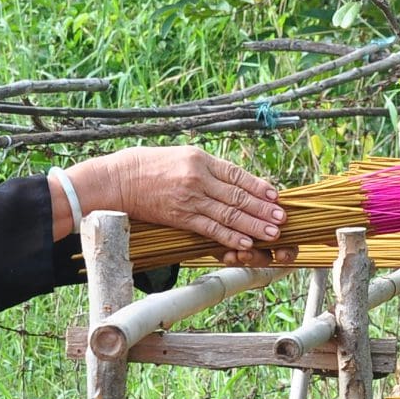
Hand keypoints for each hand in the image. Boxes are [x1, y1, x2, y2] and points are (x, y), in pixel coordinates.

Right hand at [55, 146, 285, 250]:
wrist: (117, 180)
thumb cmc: (147, 166)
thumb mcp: (180, 156)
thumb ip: (206, 168)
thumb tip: (231, 181)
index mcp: (200, 159)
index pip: (237, 174)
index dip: (259, 186)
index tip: (275, 195)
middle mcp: (198, 177)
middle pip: (238, 195)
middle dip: (263, 209)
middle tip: (283, 218)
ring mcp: (190, 198)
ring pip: (229, 213)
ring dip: (253, 225)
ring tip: (272, 233)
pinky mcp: (180, 217)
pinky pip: (210, 228)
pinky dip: (229, 236)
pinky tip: (245, 242)